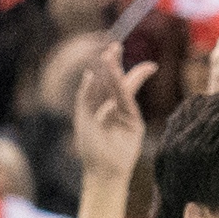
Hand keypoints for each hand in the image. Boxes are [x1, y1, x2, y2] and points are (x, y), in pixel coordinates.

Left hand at [65, 40, 144, 186]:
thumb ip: (87, 95)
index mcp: (99, 105)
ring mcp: (125, 113)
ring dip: (117, 74)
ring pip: (122, 89)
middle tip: (115, 47)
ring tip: (112, 58)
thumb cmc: (91, 146)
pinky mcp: (135, 122)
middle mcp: (113, 107)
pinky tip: (113, 83)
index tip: (105, 51)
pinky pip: (127, 102)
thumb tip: (90, 74)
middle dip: (114, 64)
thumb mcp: (84, 116)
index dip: (104, 67)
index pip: (103, 81)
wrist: (102, 170)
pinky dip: (121, 92)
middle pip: (116, 81)